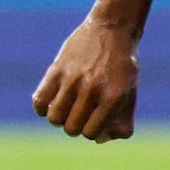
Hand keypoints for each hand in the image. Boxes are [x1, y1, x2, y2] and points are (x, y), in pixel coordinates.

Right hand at [34, 16, 141, 142]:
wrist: (112, 29)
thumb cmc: (122, 66)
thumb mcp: (130, 92)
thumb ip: (122, 120)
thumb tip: (99, 140)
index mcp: (113, 96)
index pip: (91, 133)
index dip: (91, 131)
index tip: (93, 122)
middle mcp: (93, 88)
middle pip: (71, 128)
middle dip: (75, 127)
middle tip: (79, 115)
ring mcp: (73, 78)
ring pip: (54, 118)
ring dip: (59, 119)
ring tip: (66, 109)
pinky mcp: (56, 69)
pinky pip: (39, 101)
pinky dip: (41, 108)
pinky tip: (51, 103)